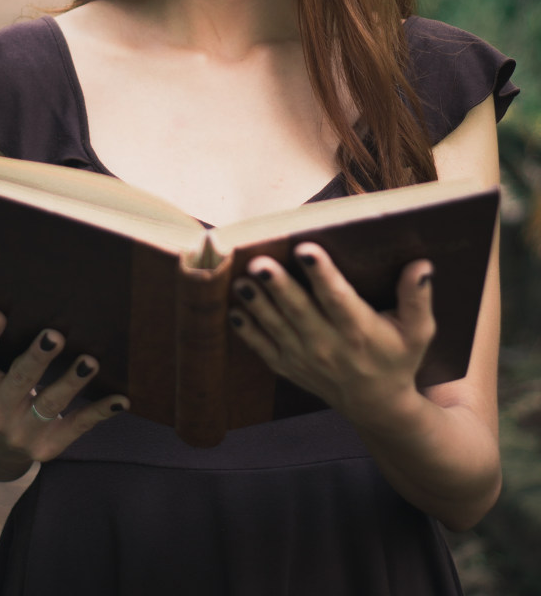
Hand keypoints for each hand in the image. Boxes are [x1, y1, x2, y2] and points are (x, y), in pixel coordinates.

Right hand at [0, 309, 129, 464]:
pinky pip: (77, 426)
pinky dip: (100, 412)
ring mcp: (22, 432)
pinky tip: (121, 399)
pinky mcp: (48, 446)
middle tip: (54, 335)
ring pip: (50, 403)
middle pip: (19, 380)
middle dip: (38, 358)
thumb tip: (4, 304)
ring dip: (71, 382)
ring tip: (90, 362)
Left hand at [228, 245, 435, 425]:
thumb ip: (417, 299)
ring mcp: (305, 358)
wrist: (377, 406)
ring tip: (241, 280)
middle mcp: (329, 345)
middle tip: (260, 262)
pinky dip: (247, 331)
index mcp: (359, 331)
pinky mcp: (289, 366)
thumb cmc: (398, 358)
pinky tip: (233, 310)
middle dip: (279, 286)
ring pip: (276, 327)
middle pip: (299, 311)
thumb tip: (421, 265)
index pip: (338, 299)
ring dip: (257, 304)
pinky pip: (263, 348)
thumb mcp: (418, 333)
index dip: (322, 274)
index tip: (306, 248)